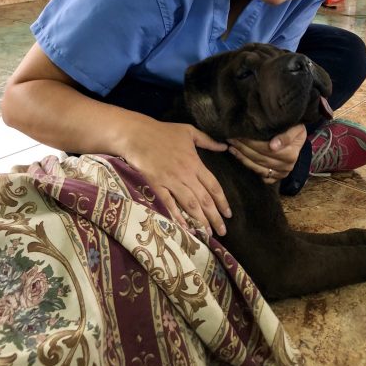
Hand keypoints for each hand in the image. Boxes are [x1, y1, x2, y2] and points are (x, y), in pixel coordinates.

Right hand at [120, 113, 231, 235]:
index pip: (213, 186)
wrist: (137, 135)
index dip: (222, 201)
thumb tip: (224, 146)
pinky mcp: (156, 186)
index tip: (228, 214)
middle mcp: (185, 175)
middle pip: (204, 200)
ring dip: (200, 221)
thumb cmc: (163, 131)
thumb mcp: (189, 131)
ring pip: (189, 205)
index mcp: (195, 163)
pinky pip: (169, 204)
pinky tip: (185, 228)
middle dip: (215, 217)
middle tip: (222, 232)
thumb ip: (208, 141)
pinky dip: (178, 217)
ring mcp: (170, 182)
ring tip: (208, 233)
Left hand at [227, 124, 306, 184]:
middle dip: (243, 148)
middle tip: (231, 139)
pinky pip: (258, 174)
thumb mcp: (296, 128)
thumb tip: (273, 146)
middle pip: (259, 158)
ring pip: (257, 167)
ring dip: (241, 157)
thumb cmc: (296, 128)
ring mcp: (280, 174)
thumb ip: (286, 136)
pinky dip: (247, 166)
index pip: (265, 149)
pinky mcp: (275, 178)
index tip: (239, 134)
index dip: (251, 142)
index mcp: (291, 155)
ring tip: (231, 147)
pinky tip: (238, 157)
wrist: (299, 138)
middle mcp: (286, 167)